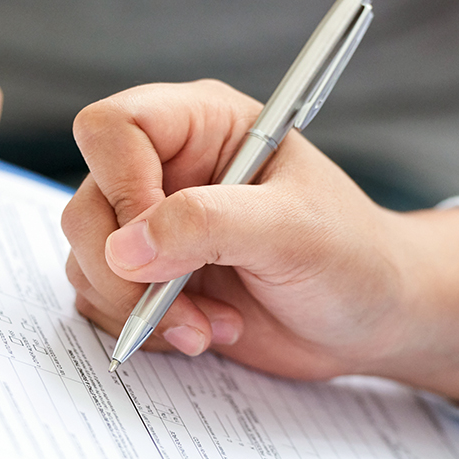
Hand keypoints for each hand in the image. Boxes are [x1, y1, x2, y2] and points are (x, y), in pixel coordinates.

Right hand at [64, 80, 458, 402]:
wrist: (372, 319)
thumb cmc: (352, 258)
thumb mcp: (293, 231)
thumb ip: (209, 225)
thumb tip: (126, 247)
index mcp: (202, 125)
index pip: (113, 128)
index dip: (118, 184)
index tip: (155, 244)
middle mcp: (166, 170)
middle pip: (87, 204)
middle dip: (124, 271)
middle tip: (179, 307)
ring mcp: (154, 227)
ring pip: (88, 260)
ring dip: (138, 308)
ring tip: (209, 326)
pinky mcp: (151, 279)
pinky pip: (102, 302)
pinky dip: (143, 328)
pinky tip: (203, 333)